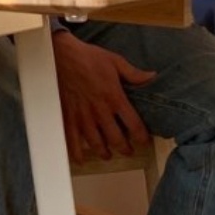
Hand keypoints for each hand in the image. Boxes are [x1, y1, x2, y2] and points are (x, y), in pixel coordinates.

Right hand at [52, 33, 156, 162]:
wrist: (62, 55)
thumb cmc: (88, 57)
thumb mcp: (115, 61)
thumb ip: (134, 74)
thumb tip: (152, 77)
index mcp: (114, 97)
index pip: (133, 124)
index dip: (141, 136)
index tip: (144, 141)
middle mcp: (100, 110)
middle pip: (116, 138)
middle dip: (124, 148)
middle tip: (128, 151)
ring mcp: (83, 116)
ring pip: (96, 143)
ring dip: (104, 152)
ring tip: (108, 155)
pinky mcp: (68, 116)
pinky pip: (72, 140)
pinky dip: (77, 153)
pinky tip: (81, 159)